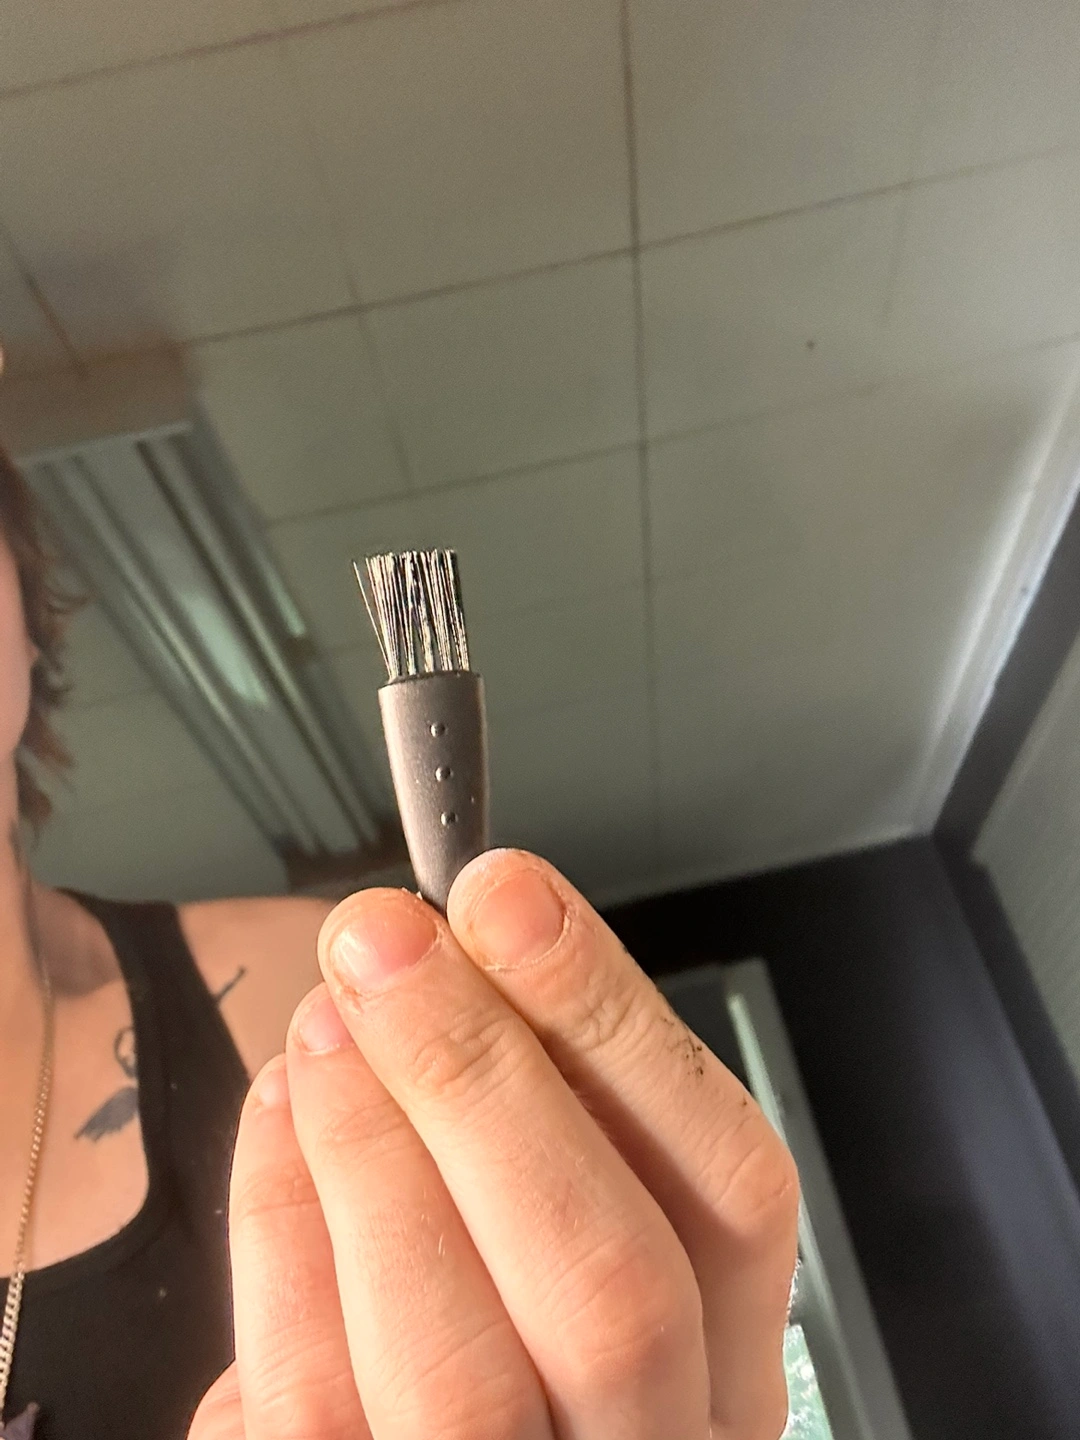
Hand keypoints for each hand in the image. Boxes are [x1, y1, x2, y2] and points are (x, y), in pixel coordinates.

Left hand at [189, 849, 798, 1439]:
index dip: (616, 1021)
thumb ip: (545, 1112)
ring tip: (324, 1021)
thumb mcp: (564, 1225)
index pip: (730, 1188)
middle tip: (386, 941)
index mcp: (721, 1366)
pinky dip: (281, 1231)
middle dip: (482, 1076)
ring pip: (457, 1364)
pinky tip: (280, 1114)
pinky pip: (313, 1402)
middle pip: (610, 1283)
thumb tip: (452, 950)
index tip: (509, 896)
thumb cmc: (500, 1321)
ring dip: (372, 1148)